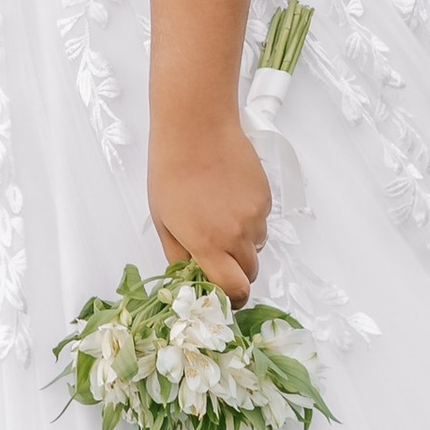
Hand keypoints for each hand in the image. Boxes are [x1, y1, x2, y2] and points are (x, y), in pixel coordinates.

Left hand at [148, 118, 268, 299]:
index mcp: (209, 244)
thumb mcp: (163, 220)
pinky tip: (229, 198)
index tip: (224, 298)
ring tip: (219, 217)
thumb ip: (178, 256)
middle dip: (236, 272)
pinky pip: (261, 222)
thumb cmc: (173, 169)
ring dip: (242, 244)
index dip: (231, 300)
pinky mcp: (265, 198)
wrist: (196, 129)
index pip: (234, 290)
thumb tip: (188, 277)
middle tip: (217, 256)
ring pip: (256, 246)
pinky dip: (249, 219)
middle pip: (250, 274)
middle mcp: (237, 234)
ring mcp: (255, 216)